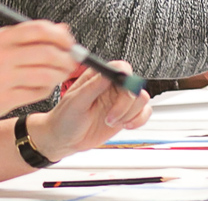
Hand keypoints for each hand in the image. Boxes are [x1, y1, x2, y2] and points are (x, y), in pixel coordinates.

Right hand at [0, 20, 77, 125]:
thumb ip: (29, 38)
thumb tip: (63, 29)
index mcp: (1, 37)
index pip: (39, 29)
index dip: (61, 36)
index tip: (70, 42)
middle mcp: (1, 55)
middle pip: (47, 53)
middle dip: (66, 58)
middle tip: (72, 62)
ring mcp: (2, 78)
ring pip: (46, 74)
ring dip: (59, 75)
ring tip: (60, 76)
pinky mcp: (3, 99)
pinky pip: (37, 93)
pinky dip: (46, 90)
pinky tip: (43, 88)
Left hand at [27, 61, 150, 162]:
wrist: (64, 139)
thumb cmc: (65, 118)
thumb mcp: (76, 101)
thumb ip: (93, 87)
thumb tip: (107, 74)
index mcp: (98, 77)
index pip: (121, 68)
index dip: (127, 78)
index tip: (124, 91)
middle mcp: (111, 87)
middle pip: (135, 84)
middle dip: (126, 103)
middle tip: (112, 115)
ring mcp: (119, 101)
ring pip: (141, 99)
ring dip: (130, 113)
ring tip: (112, 122)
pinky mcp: (125, 115)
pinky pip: (143, 113)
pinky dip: (139, 120)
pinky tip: (125, 125)